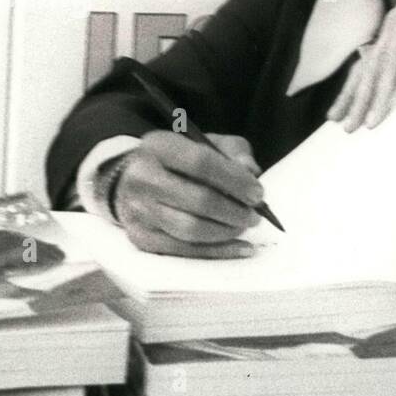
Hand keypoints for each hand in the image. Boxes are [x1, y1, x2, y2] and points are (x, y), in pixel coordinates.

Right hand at [113, 131, 264, 257]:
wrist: (138, 180)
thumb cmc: (182, 162)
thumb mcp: (209, 144)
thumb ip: (234, 152)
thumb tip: (250, 171)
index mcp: (158, 145)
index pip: (200, 162)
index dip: (235, 180)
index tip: (257, 193)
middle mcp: (141, 177)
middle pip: (197, 199)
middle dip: (234, 211)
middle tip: (254, 215)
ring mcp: (138, 210)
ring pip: (191, 229)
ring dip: (227, 231)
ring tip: (243, 225)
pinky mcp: (141, 238)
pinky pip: (185, 251)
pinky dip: (218, 251)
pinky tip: (240, 247)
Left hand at [328, 0, 395, 130]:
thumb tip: (395, 105)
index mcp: (389, 35)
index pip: (363, 68)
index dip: (349, 94)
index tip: (336, 119)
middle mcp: (392, 24)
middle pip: (369, 67)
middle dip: (357, 100)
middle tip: (348, 127)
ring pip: (387, 62)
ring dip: (380, 95)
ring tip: (374, 121)